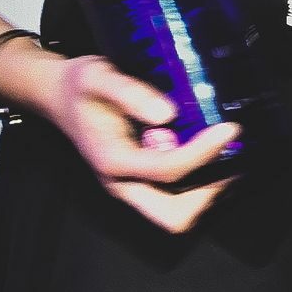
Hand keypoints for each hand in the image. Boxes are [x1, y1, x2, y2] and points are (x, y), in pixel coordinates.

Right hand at [46, 56, 239, 232]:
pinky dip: (197, 184)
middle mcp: (123, 183)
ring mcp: (131, 186)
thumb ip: (129, 92)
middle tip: (230, 156)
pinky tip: (209, 152)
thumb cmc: (80, 86)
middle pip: (172, 215)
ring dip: (205, 191)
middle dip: (207, 193)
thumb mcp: (98, 76)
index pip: (167, 170)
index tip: (229, 129)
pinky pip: (173, 197)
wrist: (60, 96)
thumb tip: (167, 114)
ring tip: (225, 154)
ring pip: (174, 213)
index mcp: (112, 161)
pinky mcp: (140, 181)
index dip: (202, 152)